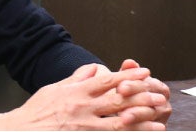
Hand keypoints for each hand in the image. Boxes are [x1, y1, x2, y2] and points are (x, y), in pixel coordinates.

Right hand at [3, 64, 165, 129]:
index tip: (144, 72)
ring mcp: (85, 127)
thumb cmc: (36, 112)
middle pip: (118, 100)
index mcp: (77, 92)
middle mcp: (83, 108)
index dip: (128, 75)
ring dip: (141, 120)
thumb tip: (94, 68)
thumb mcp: (55, 88)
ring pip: (119, 122)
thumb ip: (77, 78)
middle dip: (141, 96)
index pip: (108, 80)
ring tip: (159, 118)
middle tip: (159, 94)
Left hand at [118, 59, 171, 124]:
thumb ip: (128, 74)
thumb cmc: (129, 98)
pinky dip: (139, 126)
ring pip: (150, 115)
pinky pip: (150, 128)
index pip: (148, 84)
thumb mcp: (127, 85)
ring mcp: (162, 118)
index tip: (120, 87)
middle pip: (150, 99)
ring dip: (137, 115)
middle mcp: (164, 104)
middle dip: (134, 99)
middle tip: (120, 100)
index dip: (134, 85)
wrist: (130, 117)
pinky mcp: (158, 129)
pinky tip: (127, 125)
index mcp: (160, 88)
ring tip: (123, 116)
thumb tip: (129, 62)